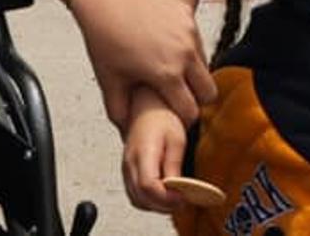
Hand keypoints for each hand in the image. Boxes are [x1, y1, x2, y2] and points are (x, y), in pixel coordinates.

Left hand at [70, 0, 215, 130]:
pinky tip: (165, 47)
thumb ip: (120, 113)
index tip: (174, 117)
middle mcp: (184, 52)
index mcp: (166, 73)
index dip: (182, 120)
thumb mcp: (109, 81)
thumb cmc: (104, 36)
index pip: (191, 111)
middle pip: (209, 92)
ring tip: (168, 70)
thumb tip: (127, 132)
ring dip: (193, 73)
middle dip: (196, 99)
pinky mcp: (187, 14)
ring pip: (205, 65)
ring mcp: (188, 31)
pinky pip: (197, 41)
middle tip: (177, 97)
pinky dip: (187, 49)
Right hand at [120, 87, 188, 212]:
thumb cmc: (162, 116)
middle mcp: (129, 162)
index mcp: (142, 152)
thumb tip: (178, 191)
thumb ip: (174, 166)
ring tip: (175, 198)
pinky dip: (149, 201)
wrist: (147, 103)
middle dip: (164, 205)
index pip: (149, 187)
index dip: (167, 198)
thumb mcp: (177, 139)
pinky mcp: (128, 171)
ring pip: (137, 200)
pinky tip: (163, 195)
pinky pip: (135, 195)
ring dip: (156, 205)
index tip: (183, 197)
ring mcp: (126, 168)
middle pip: (141, 198)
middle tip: (183, 200)